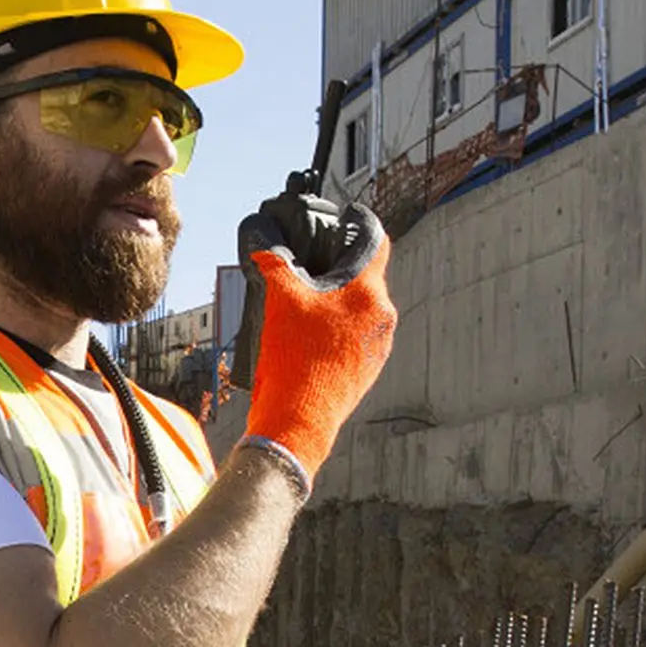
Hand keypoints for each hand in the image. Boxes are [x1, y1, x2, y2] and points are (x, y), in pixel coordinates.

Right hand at [235, 199, 395, 489]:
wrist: (297, 425)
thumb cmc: (293, 363)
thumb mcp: (278, 301)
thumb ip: (274, 263)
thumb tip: (263, 241)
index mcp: (369, 293)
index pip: (375, 241)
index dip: (357, 225)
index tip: (341, 221)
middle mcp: (382, 318)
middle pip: (364, 277)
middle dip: (337, 270)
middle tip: (307, 270)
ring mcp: (378, 347)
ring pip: (360, 310)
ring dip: (336, 304)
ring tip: (303, 310)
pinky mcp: (367, 371)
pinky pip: (356, 338)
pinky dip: (336, 331)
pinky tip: (309, 340)